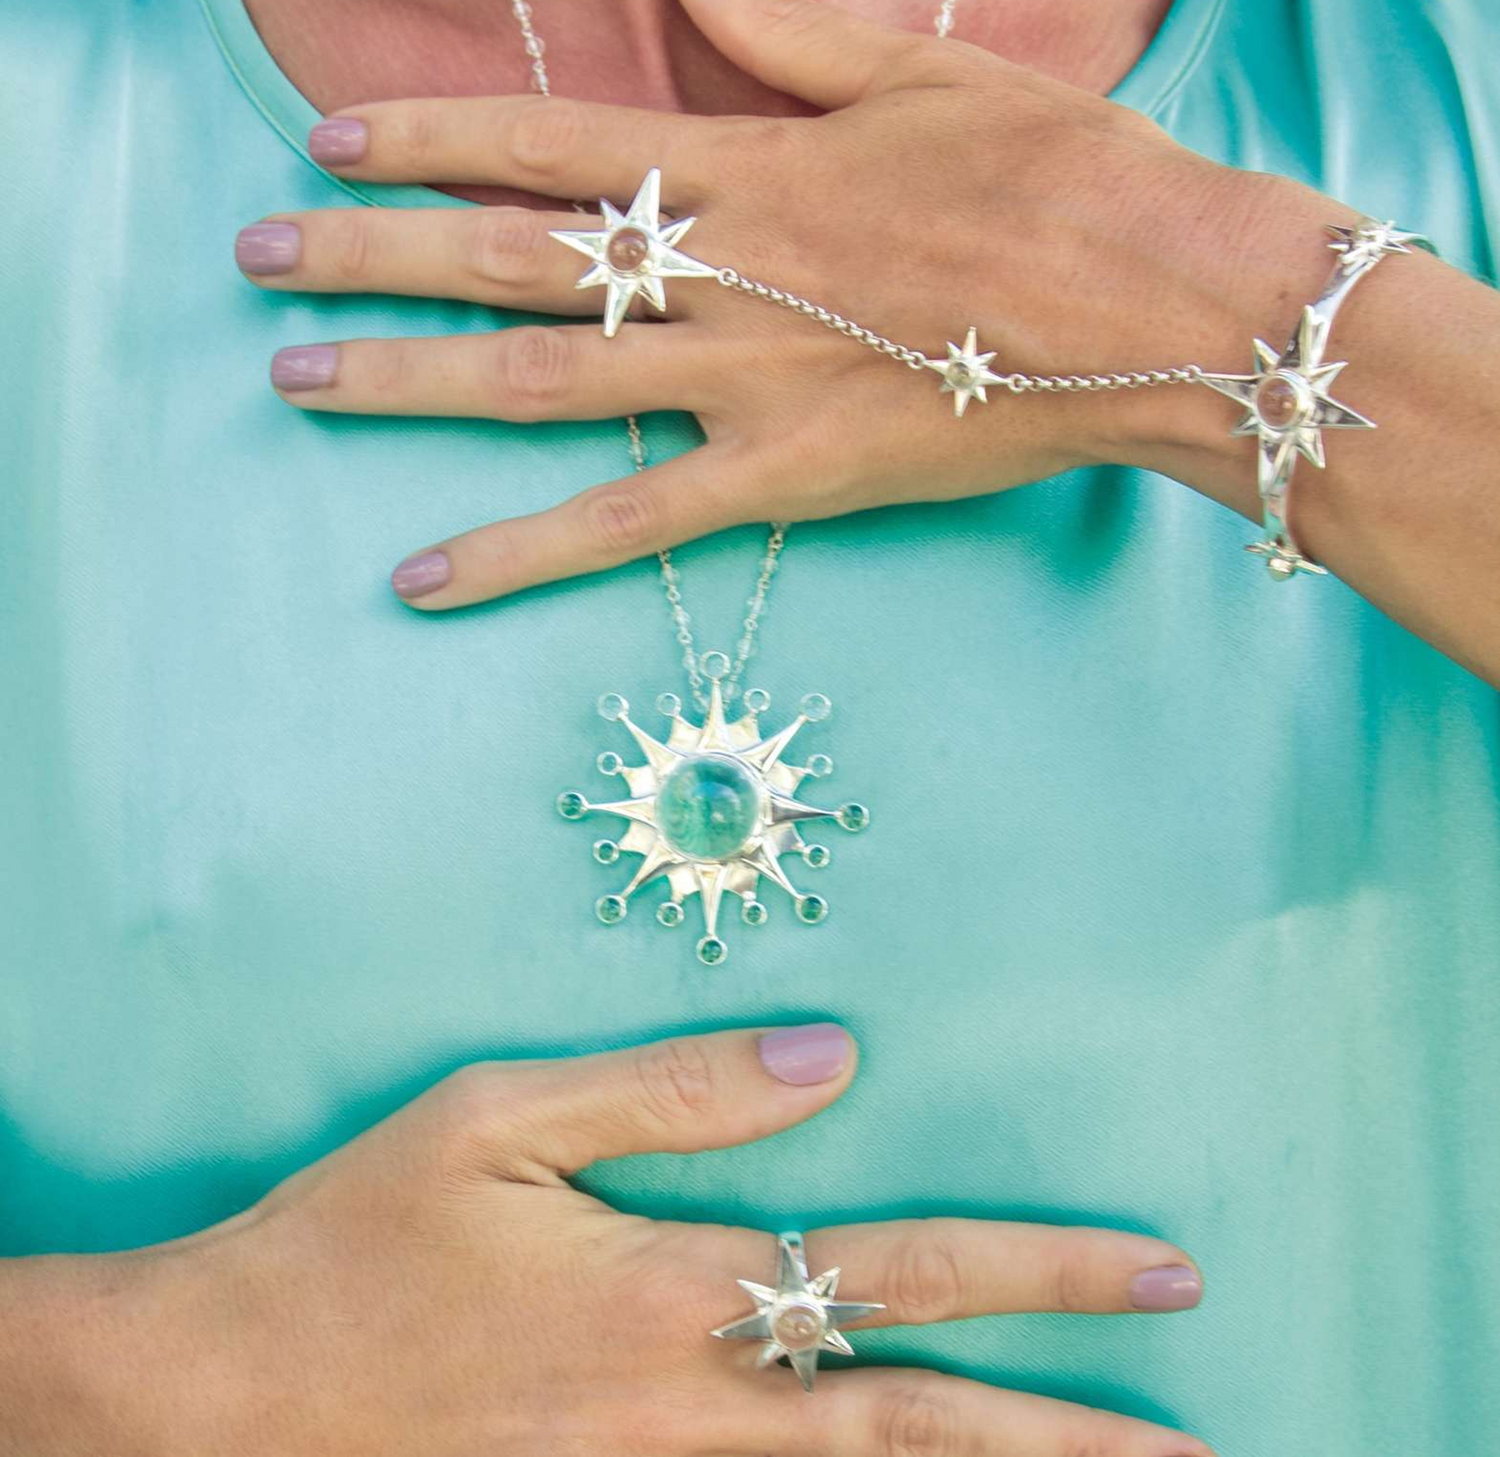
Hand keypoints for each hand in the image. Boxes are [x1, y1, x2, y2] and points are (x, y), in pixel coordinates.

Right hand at [2, 1024, 1209, 1455]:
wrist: (229, 1396)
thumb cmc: (362, 1234)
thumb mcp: (499, 1115)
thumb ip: (671, 1086)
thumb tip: (825, 1057)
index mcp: (670, 1287)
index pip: (900, 1267)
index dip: (1040, 1268)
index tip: (1155, 1270)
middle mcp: (687, 1407)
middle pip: (923, 1424)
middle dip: (1074, 1431)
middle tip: (1201, 1439)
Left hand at [236, 0, 1295, 609]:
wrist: (1164, 308)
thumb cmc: (1063, 182)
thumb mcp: (924, 77)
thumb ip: (785, 32)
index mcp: (754, 164)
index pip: (553, 138)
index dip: (429, 134)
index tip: (330, 139)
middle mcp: (723, 269)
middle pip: (509, 255)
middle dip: (370, 253)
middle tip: (255, 260)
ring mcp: (744, 379)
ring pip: (537, 377)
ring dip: (405, 378)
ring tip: (295, 383)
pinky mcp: (781, 478)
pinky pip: (625, 522)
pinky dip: (518, 552)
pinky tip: (424, 579)